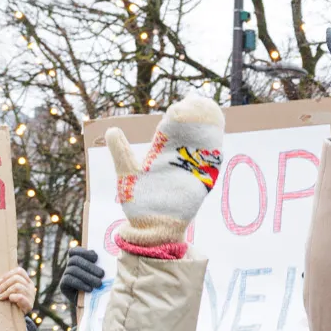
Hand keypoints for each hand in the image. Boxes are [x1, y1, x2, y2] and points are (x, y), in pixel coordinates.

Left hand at [0, 267, 34, 314]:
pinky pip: (20, 297)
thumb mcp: (12, 291)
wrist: (19, 318)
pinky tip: (9, 300)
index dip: (8, 274)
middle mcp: (31, 287)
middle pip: (16, 278)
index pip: (19, 271)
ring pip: (17, 286)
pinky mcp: (29, 304)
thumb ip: (8, 283)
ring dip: (5, 291)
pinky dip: (12, 297)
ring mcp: (31, 295)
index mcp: (27, 281)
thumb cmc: (13, 302)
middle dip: (4, 284)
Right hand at [59, 247, 104, 299]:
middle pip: (75, 260)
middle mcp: (70, 266)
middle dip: (89, 266)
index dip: (84, 252)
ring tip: (99, 284)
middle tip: (102, 274)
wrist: (93, 305)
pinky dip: (80, 284)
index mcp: (78, 261)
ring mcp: (65, 275)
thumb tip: (104, 257)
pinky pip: (69, 280)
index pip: (75, 251)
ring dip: (87, 276)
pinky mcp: (63, 285)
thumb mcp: (101, 275)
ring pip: (73, 270)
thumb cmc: (100, 287)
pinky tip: (90, 289)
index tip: (96, 258)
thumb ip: (100, 265)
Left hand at [112, 94, 223, 254]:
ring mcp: (191, 171)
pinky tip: (217, 132)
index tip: (180, 104)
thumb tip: (113, 130)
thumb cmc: (139, 205)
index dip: (178, 116)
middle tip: (196, 101)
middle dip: (195, 117)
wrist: (152, 229)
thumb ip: (121, 152)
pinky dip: (215, 146)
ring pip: (203, 145)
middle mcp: (178, 161)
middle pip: (190, 134)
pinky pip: (212, 162)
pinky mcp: (201, 182)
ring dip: (207, 128)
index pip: (172, 130)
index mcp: (161, 156)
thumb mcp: (127, 174)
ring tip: (209, 111)